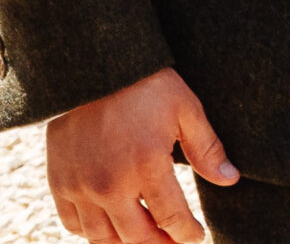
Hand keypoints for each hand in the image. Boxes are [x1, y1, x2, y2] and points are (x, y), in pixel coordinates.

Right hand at [45, 66, 238, 243]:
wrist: (90, 65)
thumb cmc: (144, 83)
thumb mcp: (185, 108)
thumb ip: (207, 149)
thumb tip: (230, 180)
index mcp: (147, 165)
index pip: (171, 218)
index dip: (187, 233)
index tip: (196, 236)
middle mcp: (110, 183)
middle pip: (137, 237)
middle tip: (173, 243)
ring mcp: (81, 186)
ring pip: (103, 238)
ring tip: (145, 239)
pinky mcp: (59, 182)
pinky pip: (73, 223)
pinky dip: (92, 232)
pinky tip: (110, 226)